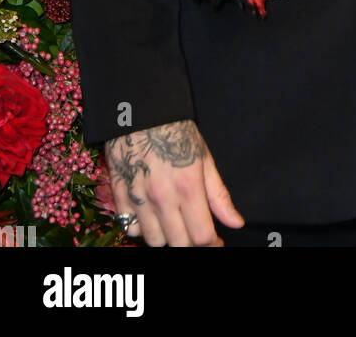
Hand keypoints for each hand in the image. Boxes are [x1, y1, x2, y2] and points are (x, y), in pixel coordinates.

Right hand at [105, 119, 245, 246]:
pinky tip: (151, 214)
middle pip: (179, 244)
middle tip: (195, 229)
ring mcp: (139, 199)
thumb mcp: (204, 158)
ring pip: (154, 241)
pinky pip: (129, 228)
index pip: (202, 236)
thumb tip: (235, 223)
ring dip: (166, 237)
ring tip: (173, 222)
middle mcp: (162, 198)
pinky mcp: (120, 195)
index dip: (212, 245)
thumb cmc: (176, 132)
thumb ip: (219, 195)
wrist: (142, 110)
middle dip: (191, 242)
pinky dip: (141, 228)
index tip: (215, 243)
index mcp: (188, 187)